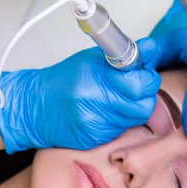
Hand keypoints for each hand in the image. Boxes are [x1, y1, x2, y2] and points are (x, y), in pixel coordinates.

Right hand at [0, 40, 160, 153]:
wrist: (34, 107)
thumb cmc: (62, 80)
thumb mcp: (92, 59)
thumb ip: (125, 55)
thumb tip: (152, 47)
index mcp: (96, 79)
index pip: (141, 84)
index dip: (146, 78)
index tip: (141, 72)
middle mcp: (96, 104)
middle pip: (144, 105)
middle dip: (144, 94)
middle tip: (132, 86)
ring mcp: (97, 125)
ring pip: (135, 118)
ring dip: (132, 107)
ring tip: (115, 97)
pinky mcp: (95, 140)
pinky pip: (122, 130)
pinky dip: (119, 120)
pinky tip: (105, 111)